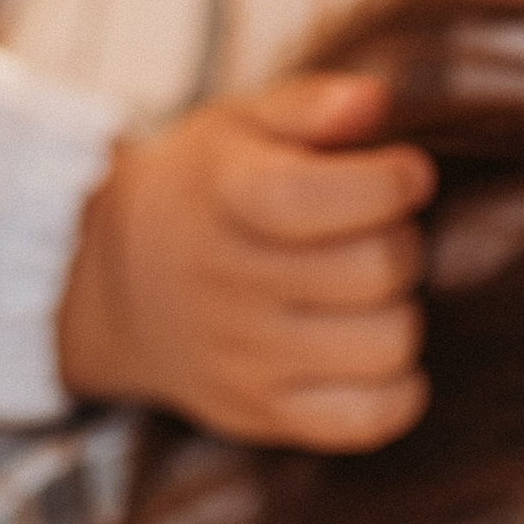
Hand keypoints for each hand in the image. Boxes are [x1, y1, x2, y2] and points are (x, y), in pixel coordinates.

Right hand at [55, 74, 433, 449]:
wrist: (117, 285)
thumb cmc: (200, 191)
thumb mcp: (238, 125)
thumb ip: (311, 105)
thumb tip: (374, 102)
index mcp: (224, 196)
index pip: (322, 197)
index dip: (391, 181)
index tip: (406, 173)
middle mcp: (229, 282)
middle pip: (376, 269)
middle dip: (403, 240)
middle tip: (380, 229)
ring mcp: (244, 358)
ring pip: (387, 344)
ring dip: (400, 309)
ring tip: (369, 289)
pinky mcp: (260, 414)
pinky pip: (366, 421)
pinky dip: (396, 388)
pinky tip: (374, 348)